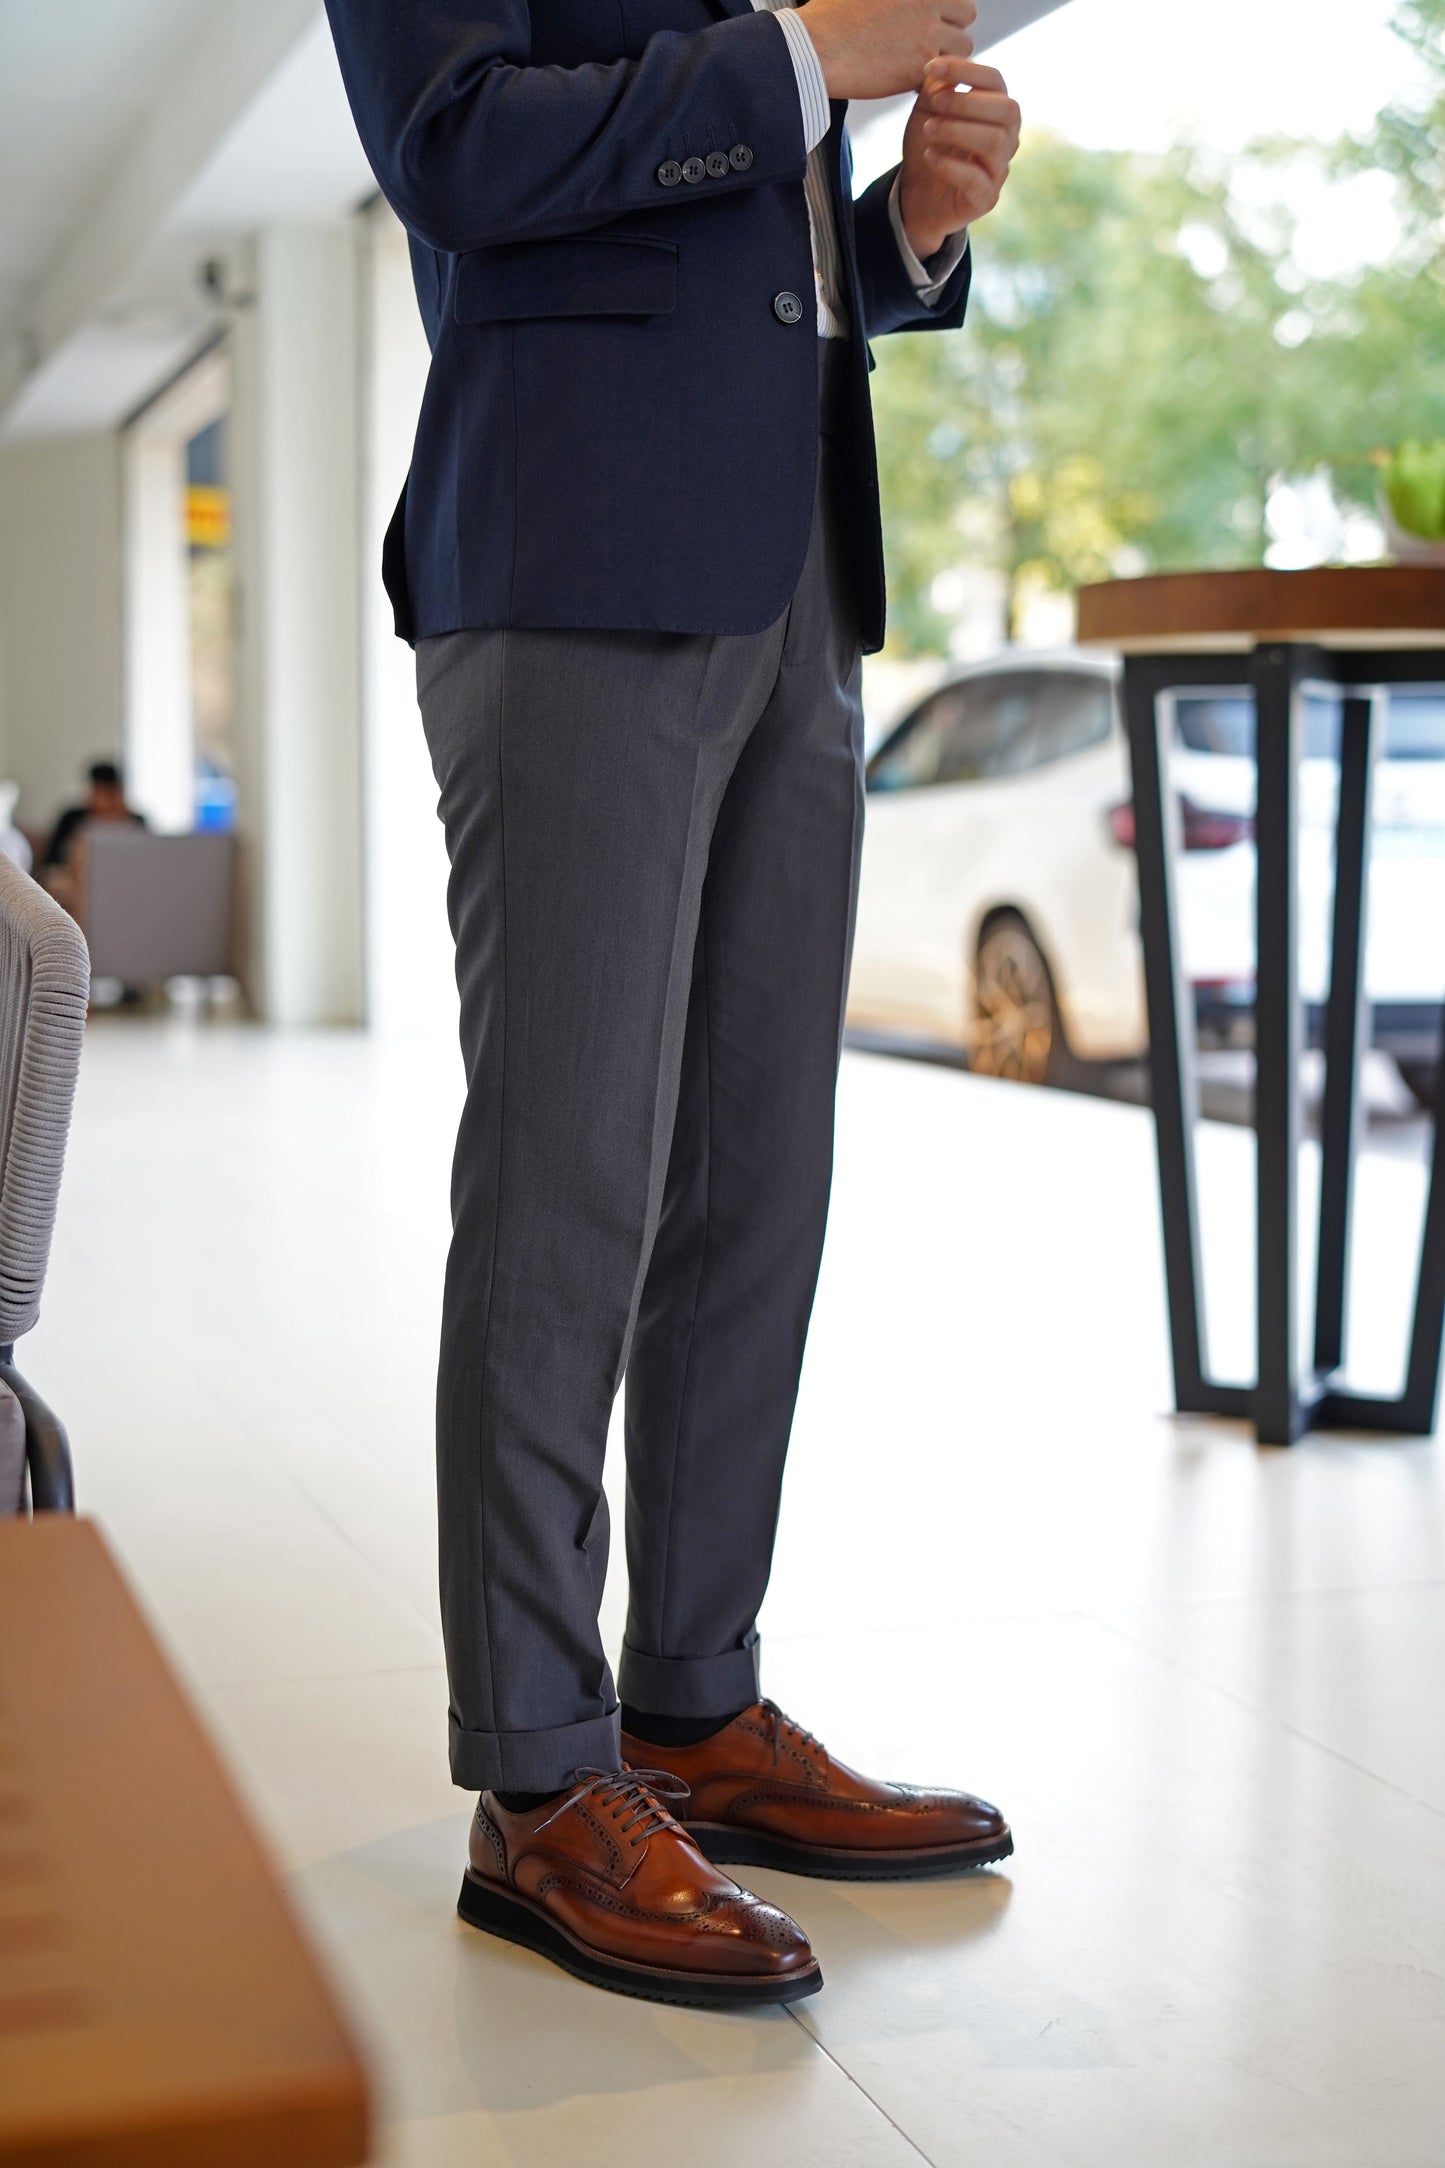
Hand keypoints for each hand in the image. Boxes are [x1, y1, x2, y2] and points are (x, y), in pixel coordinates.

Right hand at [803, 0, 976, 101]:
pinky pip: (944, 75)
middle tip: (930, 44)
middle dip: (953, 29)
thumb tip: (890, 2)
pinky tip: (908, 80)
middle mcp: (928, 0)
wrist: (815, 49)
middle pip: (966, 13)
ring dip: (947, 58)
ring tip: (919, 64)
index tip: (930, 21)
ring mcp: (927, 31)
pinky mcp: (920, 64)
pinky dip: (931, 80)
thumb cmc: (830, 18)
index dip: (945, 8)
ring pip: (962, 47)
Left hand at [898, 59, 1020, 260]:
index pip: (995, 80)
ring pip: (996, 142)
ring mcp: (999, 169)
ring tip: (928, 129)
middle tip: (934, 102)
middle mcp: (1007, 137)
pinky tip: (929, 156)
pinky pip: (977, 180)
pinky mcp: (986, 199)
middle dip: (967, 102)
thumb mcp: (927, 109)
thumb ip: (937, 86)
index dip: (966, 70)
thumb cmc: (929, 144)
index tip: (930, 67)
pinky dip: (951, 166)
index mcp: (996, 110)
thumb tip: (944, 73)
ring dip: (958, 130)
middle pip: (1007, 110)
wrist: (915, 195)